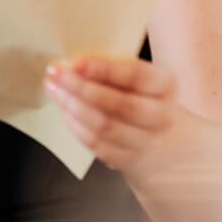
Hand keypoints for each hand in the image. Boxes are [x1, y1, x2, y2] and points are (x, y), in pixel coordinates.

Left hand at [44, 56, 177, 171]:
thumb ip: (109, 67)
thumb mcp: (133, 73)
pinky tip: (65, 111)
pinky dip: (77, 128)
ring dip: (74, 107)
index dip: (105, 69)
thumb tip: (72, 64)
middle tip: (56, 75)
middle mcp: (163, 115)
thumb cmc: (137, 92)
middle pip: (121, 104)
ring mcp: (148, 141)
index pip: (137, 76)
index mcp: (166, 84)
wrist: (153, 127)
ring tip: (55, 90)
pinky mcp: (130, 159)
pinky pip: (98, 146)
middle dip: (82, 88)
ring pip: (106, 127)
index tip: (77, 62)